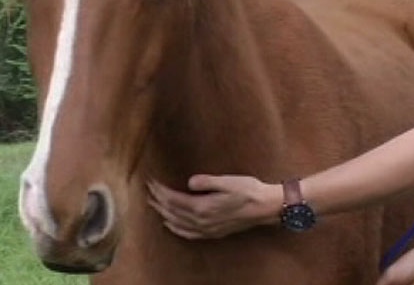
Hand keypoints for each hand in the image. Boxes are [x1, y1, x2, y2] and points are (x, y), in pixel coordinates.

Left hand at [147, 175, 278, 238]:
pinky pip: (188, 233)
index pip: (174, 199)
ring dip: (164, 213)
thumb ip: (206, 181)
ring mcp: (207, 229)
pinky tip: (171, 224)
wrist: (264, 207)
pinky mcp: (213, 232)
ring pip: (177, 223)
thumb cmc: (248, 190)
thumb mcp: (228, 181)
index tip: (152, 181)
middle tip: (148, 190)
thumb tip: (189, 182)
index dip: (161, 190)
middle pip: (172, 212)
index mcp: (203, 207)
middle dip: (158, 201)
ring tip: (154, 205)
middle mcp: (202, 221)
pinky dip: (175, 229)